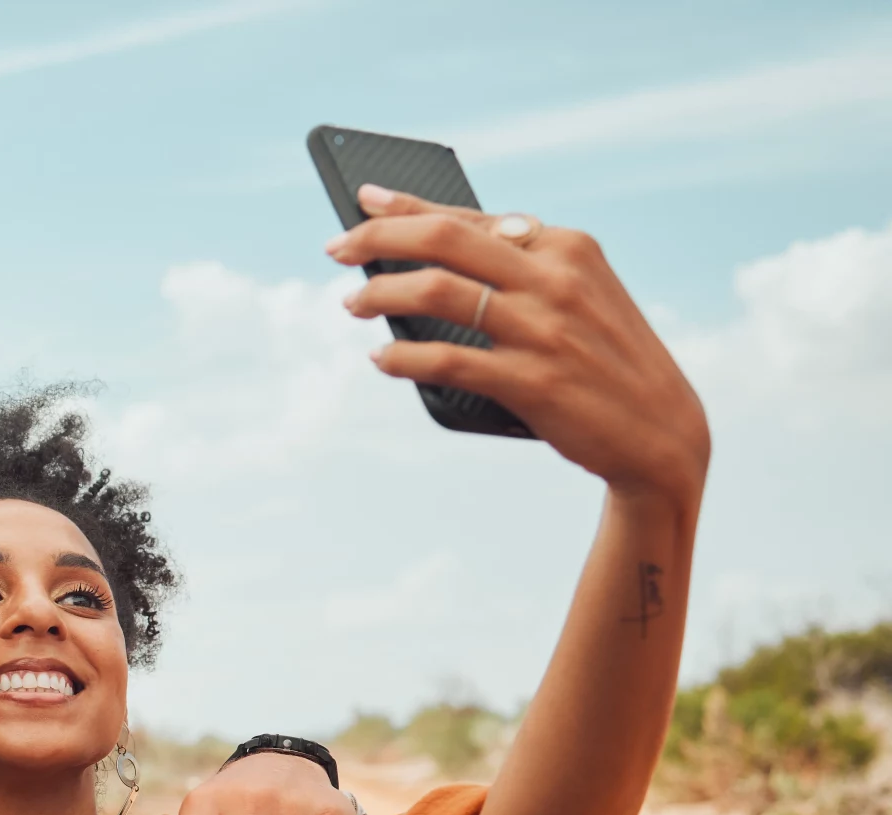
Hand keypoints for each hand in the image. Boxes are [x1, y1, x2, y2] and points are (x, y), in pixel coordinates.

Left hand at [330, 185, 708, 504]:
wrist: (661, 430)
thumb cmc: (604, 360)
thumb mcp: (579, 295)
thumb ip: (521, 271)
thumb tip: (436, 257)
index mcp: (567, 247)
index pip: (472, 217)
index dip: (410, 208)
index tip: (363, 201)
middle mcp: (556, 278)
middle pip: (445, 240)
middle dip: (378, 238)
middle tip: (336, 249)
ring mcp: (544, 329)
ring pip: (437, 293)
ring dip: (381, 295)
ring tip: (353, 305)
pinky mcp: (533, 381)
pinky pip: (447, 361)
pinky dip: (403, 358)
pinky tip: (382, 359)